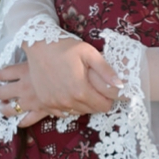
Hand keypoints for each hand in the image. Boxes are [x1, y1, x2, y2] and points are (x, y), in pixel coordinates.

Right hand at [0, 39, 119, 125]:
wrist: (38, 45)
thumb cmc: (65, 47)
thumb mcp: (89, 53)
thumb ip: (106, 70)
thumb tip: (120, 85)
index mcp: (80, 90)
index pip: (104, 106)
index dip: (108, 99)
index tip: (106, 90)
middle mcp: (67, 101)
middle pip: (91, 110)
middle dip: (96, 101)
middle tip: (93, 86)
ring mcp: (55, 103)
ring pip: (78, 112)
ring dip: (83, 104)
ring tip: (81, 88)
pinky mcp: (45, 103)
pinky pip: (63, 112)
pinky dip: (69, 105)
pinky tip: (68, 93)